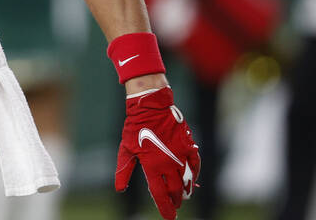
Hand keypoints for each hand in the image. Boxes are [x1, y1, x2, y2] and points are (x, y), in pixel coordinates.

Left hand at [116, 86, 199, 219]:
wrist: (150, 106)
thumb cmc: (135, 127)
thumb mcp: (126, 149)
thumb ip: (124, 171)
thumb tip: (119, 189)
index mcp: (151, 165)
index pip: (159, 193)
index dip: (164, 207)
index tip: (169, 217)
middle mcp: (167, 162)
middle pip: (175, 190)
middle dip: (175, 201)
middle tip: (175, 206)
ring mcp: (179, 154)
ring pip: (187, 180)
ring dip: (186, 191)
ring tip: (183, 196)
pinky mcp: (188, 145)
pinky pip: (195, 164)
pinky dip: (195, 174)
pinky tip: (193, 179)